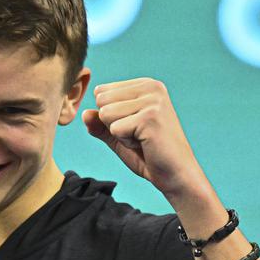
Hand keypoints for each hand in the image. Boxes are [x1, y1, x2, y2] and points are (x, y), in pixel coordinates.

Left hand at [81, 78, 205, 198]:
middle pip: (101, 101)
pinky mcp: (150, 116)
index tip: (134, 127)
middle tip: (138, 135)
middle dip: (113, 124)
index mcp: (145, 85)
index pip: (101, 92)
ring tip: (142, 139)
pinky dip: (126, 142)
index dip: (110, 117)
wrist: (175, 174)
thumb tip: (84, 113)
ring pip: (106, 114)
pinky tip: (146, 144)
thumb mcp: (118, 136)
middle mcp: (151, 87)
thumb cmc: (149, 154)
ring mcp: (152, 100)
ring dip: (120, 134)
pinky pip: (114, 129)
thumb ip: (100, 124)